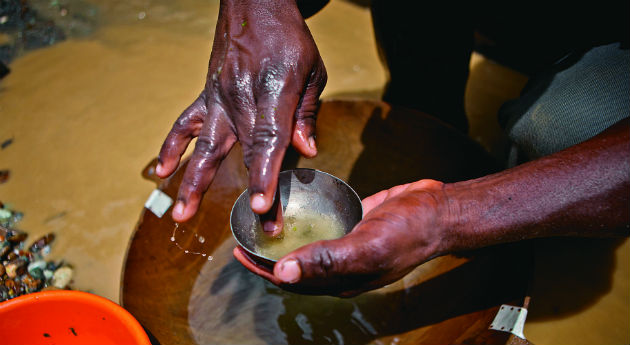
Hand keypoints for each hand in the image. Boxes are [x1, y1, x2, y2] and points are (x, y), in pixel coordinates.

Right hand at [156, 0, 326, 221]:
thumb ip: (307, 113)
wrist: (255, 4)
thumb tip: (305, 150)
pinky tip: (160, 171)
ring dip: (194, 181)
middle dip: (252, 191)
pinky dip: (171, 147)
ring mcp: (220, 97)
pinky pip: (185, 123)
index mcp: (275, 91)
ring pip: (206, 145)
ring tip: (182, 214)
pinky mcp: (206, 93)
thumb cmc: (290, 38)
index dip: (266, 174)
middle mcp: (243, 98)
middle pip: (246, 153)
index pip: (270, 140)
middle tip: (256, 227)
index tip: (263, 206)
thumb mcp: (313, 70)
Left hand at [234, 179, 451, 296]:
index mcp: (341, 279)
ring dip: (284, 238)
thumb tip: (283, 275)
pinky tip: (294, 206)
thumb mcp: (366, 247)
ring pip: (308, 246)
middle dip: (268, 256)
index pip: (292, 281)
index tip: (240, 252)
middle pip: (296, 265)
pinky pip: (324, 225)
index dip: (264, 270)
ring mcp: (348, 244)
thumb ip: (326, 260)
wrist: (438, 210)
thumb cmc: (408, 232)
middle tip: (244, 235)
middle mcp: (341, 265)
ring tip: (262, 221)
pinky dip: (305, 221)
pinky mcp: (355, 223)